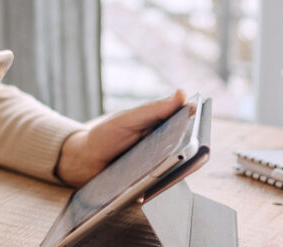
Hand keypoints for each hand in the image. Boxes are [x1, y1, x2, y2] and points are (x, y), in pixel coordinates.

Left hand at [55, 90, 185, 187]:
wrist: (83, 161)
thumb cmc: (106, 136)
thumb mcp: (128, 119)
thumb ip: (154, 109)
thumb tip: (182, 94)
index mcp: (163, 129)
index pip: (189, 128)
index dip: (198, 125)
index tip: (199, 121)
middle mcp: (165, 150)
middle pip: (189, 152)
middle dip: (192, 150)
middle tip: (189, 145)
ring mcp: (159, 169)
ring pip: (178, 171)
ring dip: (177, 168)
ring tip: (174, 161)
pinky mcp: (149, 187)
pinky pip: (161, 188)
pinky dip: (161, 184)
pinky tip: (157, 179)